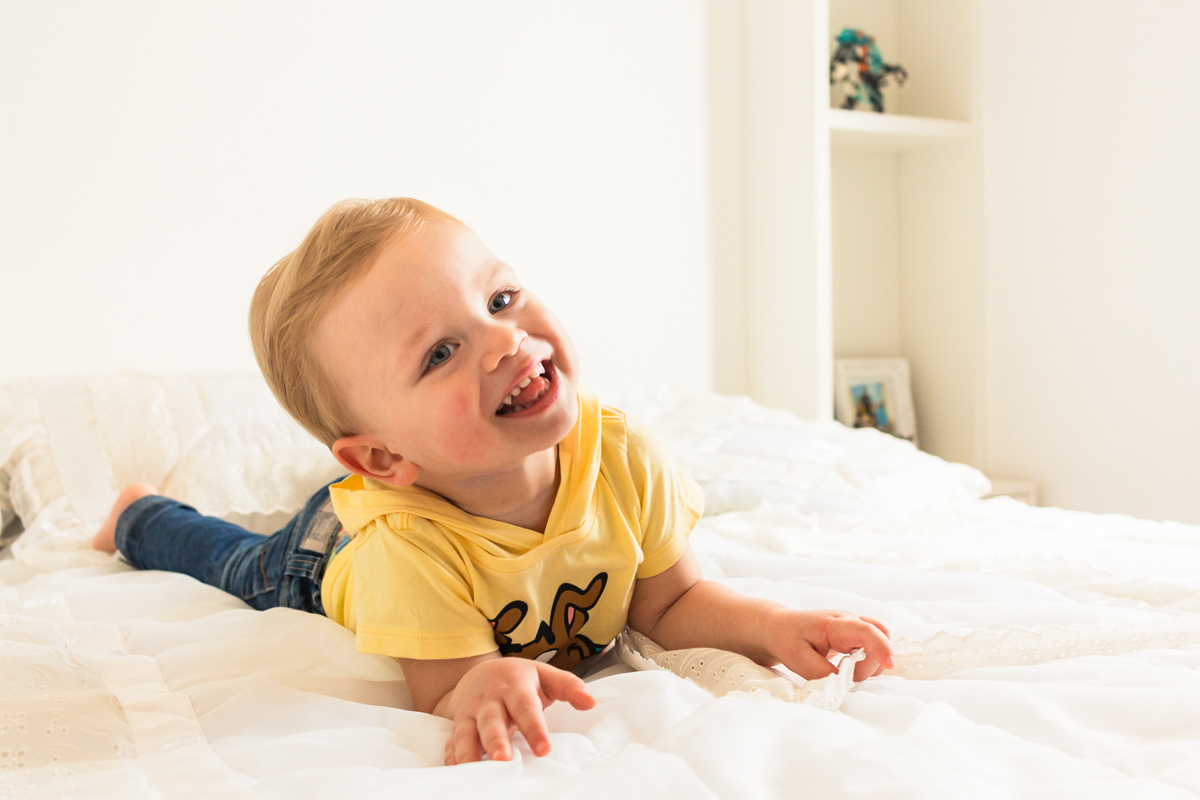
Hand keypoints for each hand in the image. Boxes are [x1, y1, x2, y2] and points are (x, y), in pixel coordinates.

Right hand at [440, 657, 595, 765]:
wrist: (481, 674)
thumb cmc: (520, 680)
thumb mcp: (545, 675)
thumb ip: (569, 686)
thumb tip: (591, 701)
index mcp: (514, 686)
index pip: (525, 707)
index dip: (534, 727)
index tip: (544, 748)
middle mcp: (490, 700)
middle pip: (492, 720)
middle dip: (496, 740)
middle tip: (503, 759)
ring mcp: (471, 713)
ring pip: (466, 732)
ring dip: (469, 751)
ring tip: (474, 769)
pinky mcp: (457, 727)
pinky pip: (451, 742)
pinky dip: (451, 756)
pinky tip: (456, 770)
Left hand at [765, 609, 893, 681]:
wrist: (779, 627)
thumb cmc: (786, 639)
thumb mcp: (797, 659)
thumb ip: (821, 672)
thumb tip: (842, 683)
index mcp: (834, 624)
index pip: (865, 630)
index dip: (881, 646)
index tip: (890, 664)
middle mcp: (849, 621)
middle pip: (876, 643)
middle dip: (866, 667)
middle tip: (842, 675)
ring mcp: (853, 626)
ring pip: (877, 647)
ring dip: (867, 665)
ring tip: (842, 669)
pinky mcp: (854, 634)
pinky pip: (872, 648)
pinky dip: (867, 661)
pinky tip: (849, 665)